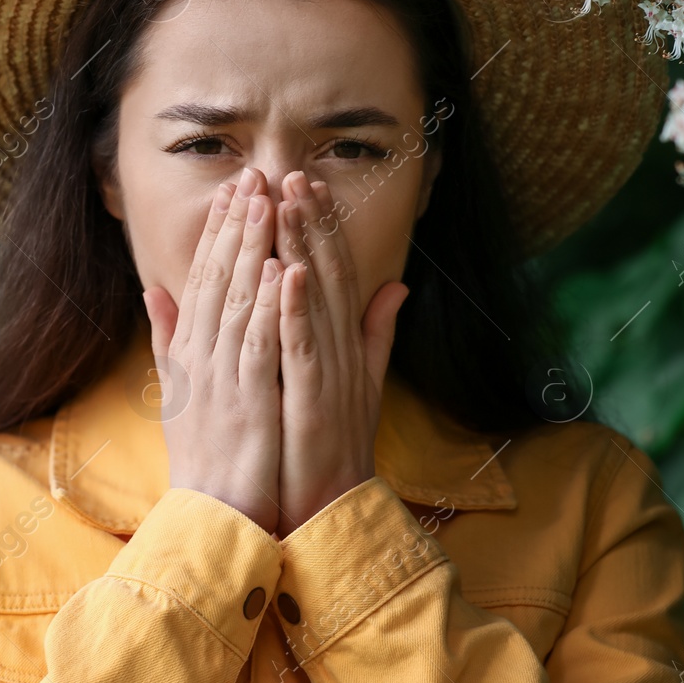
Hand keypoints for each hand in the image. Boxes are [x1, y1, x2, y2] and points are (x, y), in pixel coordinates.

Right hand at [142, 168, 284, 533]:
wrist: (211, 518)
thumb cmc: (203, 456)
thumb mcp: (179, 390)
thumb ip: (169, 338)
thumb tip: (153, 291)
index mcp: (190, 352)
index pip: (204, 278)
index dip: (219, 231)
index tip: (234, 187)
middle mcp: (200, 358)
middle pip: (217, 278)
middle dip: (235, 224)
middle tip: (252, 174)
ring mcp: (222, 379)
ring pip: (236, 301)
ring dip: (251, 249)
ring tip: (266, 202)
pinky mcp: (246, 404)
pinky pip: (257, 347)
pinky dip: (267, 309)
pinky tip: (279, 272)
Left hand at [274, 170, 409, 537]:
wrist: (329, 509)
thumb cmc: (333, 447)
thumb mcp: (357, 381)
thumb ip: (375, 332)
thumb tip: (396, 285)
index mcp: (344, 343)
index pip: (331, 273)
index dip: (319, 227)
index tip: (300, 184)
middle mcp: (342, 350)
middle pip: (325, 274)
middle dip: (309, 222)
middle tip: (291, 173)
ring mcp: (331, 373)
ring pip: (315, 299)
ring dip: (302, 248)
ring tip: (287, 203)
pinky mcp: (317, 400)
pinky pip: (304, 347)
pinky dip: (296, 310)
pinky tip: (287, 273)